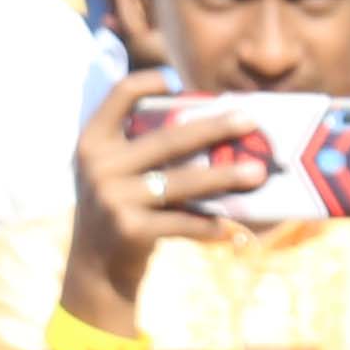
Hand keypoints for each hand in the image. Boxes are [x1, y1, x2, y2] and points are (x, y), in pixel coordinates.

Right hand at [61, 68, 249, 328]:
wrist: (95, 268)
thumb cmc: (118, 208)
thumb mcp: (112, 170)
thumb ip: (139, 145)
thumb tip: (207, 122)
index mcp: (93, 140)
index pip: (120, 94)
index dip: (151, 81)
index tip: (183, 81)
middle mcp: (98, 165)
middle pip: (166, 138)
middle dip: (213, 127)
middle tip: (249, 120)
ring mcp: (113, 197)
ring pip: (180, 182)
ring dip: (223, 176)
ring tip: (257, 173)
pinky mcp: (130, 230)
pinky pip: (182, 222)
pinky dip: (210, 225)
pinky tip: (235, 226)